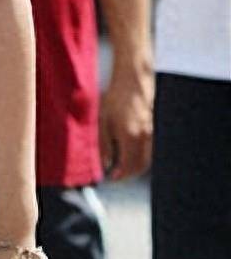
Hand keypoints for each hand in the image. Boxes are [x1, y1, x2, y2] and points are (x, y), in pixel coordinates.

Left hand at [99, 63, 153, 179]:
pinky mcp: (155, 128)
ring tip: (122, 165)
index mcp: (130, 136)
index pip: (128, 166)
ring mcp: (152, 133)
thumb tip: (106, 163)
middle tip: (117, 175)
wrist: (132, 80)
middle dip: (129, 174)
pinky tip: (131, 152)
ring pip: (147, 159)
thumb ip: (104, 144)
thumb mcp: (103, 120)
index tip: (112, 178)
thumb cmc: (116, 98)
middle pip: (140, 166)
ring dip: (136, 166)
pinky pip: (150, 149)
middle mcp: (144, 137)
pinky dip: (141, 156)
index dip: (120, 175)